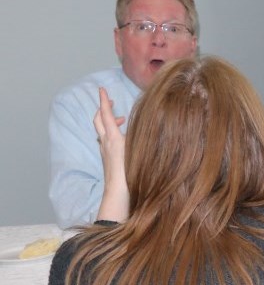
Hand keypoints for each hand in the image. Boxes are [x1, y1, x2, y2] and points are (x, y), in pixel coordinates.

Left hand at [93, 88, 129, 221]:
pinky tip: (122, 139)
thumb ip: (139, 136)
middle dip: (103, 109)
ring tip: (121, 121)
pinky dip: (111, 133)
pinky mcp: (107, 159)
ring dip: (108, 122)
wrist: (119, 194)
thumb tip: (145, 124)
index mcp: (113, 138)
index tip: (102, 89)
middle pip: (98, 121)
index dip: (103, 101)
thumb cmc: (130, 173)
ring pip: (102, 131)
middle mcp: (106, 143)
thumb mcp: (137, 150)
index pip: (105, 114)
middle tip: (112, 104)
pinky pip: (106, 140)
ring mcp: (104, 152)